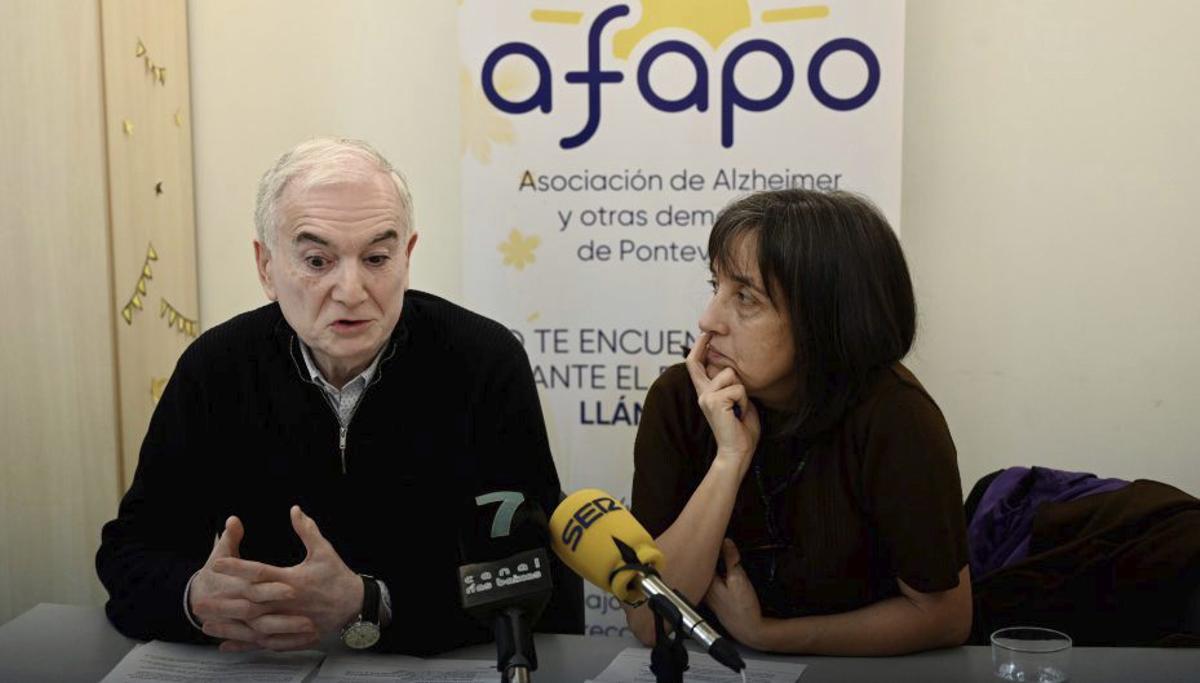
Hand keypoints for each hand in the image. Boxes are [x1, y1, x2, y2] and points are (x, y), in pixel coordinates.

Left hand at [210, 506, 361, 651]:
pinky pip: (263, 642)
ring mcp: (289, 621)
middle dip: (224, 602)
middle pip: (250, 603)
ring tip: (205, 623)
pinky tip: (225, 645)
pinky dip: (244, 644)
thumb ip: (307, 530)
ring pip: (253, 626)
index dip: (237, 567)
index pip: (260, 573)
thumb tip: (294, 510)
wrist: (355, 605)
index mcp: (293, 580)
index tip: (217, 563)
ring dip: (229, 625)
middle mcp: (288, 602)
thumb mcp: (324, 550)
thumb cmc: (338, 577)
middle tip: (199, 600)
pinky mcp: (292, 634)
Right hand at [686, 333, 760, 474]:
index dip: (699, 347)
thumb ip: (731, 385)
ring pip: (731, 375)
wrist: (737, 451)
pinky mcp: (713, 401)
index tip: (705, 334)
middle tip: (736, 401)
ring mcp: (706, 396)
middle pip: (718, 366)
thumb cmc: (741, 428)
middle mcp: (702, 393)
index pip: (695, 365)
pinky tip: (738, 414)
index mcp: (705, 393)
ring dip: (742, 392)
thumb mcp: (737, 400)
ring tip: (739, 409)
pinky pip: (738, 389)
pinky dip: (744, 401)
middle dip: (733, 377)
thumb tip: (731, 368)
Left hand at [705, 539, 771, 650]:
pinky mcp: (715, 601)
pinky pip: (711, 581)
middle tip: (714, 538)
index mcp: (706, 583)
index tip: (711, 533)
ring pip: (705, 574)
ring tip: (717, 549)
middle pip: (701, 566)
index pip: (701, 558)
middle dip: (706, 552)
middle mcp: (704, 589)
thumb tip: (726, 542)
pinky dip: (715, 573)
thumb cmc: (743, 609)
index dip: (706, 544)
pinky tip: (722, 570)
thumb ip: (731, 560)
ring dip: (710, 562)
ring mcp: (708, 596)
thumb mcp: (739, 579)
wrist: (750, 630)